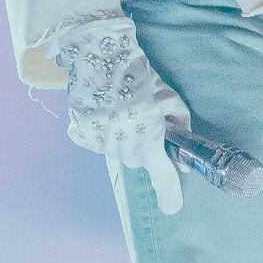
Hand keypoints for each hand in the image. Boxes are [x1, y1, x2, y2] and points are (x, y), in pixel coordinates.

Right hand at [47, 12, 188, 213]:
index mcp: (148, 138)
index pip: (161, 172)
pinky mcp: (79, 134)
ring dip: (122, 139)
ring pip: (116, 151)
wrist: (100, 56)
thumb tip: (183, 161)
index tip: (173, 206)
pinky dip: (102, 133)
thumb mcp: (171, 100)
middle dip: (145, 147)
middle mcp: (121, 146)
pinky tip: (105, 112)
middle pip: (137, 159)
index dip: (168, 188)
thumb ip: (180, 130)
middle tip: (144, 123)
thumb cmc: (142, 77)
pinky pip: (96, 142)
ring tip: (122, 111)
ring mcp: (97, 142)